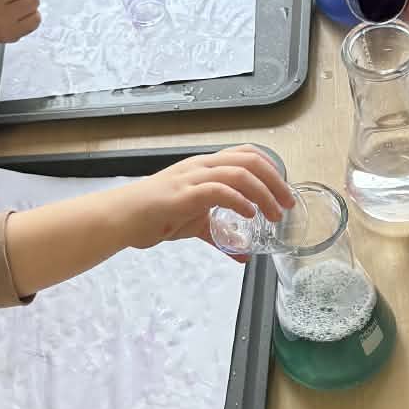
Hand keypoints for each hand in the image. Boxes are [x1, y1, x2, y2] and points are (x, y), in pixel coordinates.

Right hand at [123, 148, 294, 250]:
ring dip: (263, 193)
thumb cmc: (153, 215)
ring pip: (239, 173)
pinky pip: (218, 189)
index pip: (246, 153)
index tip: (284, 190)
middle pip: (250, 160)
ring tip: (274, 213)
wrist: (121, 218)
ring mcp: (192, 178)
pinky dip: (239, 200)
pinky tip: (249, 214)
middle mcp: (201, 166)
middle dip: (276, 181)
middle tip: (287, 204)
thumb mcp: (194, 224)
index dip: (271, 168)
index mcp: (205, 167)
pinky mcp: (184, 194)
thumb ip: (219, 235)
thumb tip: (242, 254)